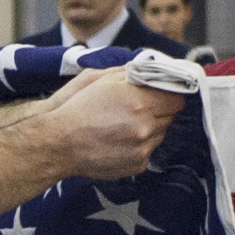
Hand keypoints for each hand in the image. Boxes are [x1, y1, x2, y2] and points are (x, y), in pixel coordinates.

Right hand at [19, 67, 184, 182]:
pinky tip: (118, 141)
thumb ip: (131, 72)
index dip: (169, 93)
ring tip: (123, 126)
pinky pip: (149, 151)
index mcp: (139, 102)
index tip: (161, 93)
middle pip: (171, 115)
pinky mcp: (137, 165)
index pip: (177, 97)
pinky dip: (139, 146)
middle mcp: (144, 127)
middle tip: (137, 108)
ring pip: (161, 134)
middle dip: (158, 110)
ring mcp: (142, 149)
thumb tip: (152, 69)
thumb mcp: (100, 78)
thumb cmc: (76, 108)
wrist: (58, 144)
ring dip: (149, 128)